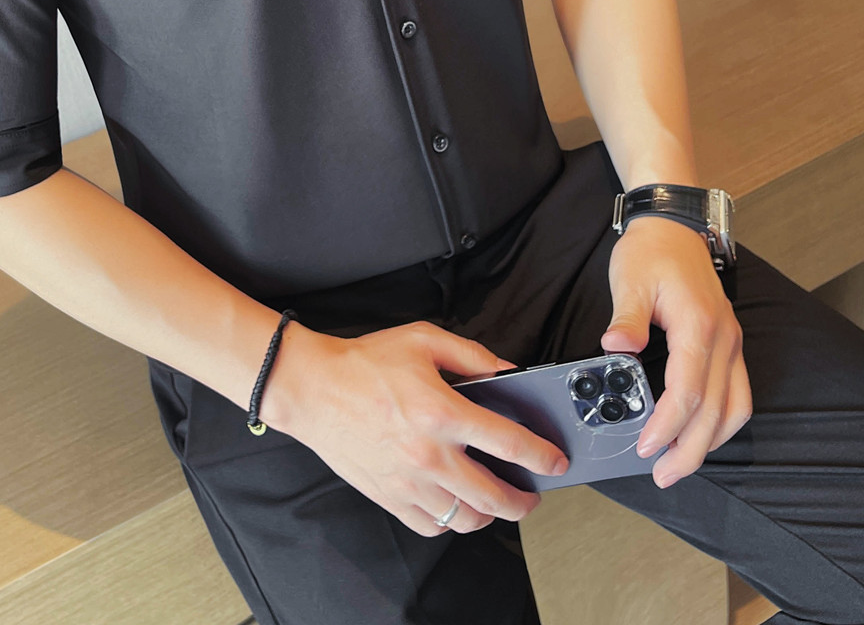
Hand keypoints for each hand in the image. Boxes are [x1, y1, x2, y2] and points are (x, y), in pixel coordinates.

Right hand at [258, 320, 569, 536]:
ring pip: (466, 519)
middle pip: (496, 496)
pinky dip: (450, 522)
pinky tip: (454, 504)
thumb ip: (472, 355)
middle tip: (530, 494)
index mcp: (442, 412)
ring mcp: (409, 482)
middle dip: (524, 500)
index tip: (554, 462)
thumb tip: (507, 372)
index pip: (510, 444)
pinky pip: (431, 527)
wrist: (313, 387)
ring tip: (494, 501)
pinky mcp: (389, 497)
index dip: (542, 457)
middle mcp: (429, 454)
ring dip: (489, 514)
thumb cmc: (363, 362)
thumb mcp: (423, 340)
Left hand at [601, 215, 751, 487]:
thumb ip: (626, 317)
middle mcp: (723, 339)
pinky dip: (721, 422)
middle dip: (690, 449)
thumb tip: (615, 347)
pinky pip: (736, 394)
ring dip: (710, 442)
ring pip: (734, 408)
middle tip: (662, 475)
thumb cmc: (650, 252)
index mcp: (698, 325)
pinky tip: (699, 435)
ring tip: (679, 464)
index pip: (688, 390)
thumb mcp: (630, 278)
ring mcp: (731, 343)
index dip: (667, 425)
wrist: (672, 227)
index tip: (645, 448)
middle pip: (716, 411)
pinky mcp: (727, 344)